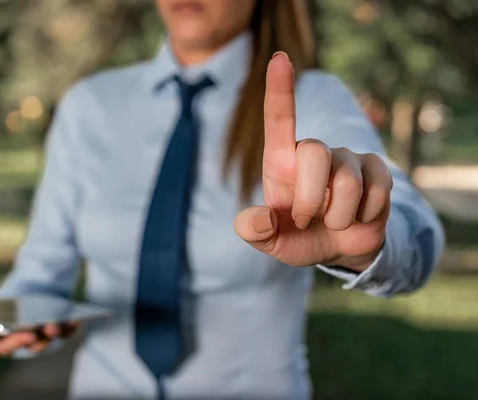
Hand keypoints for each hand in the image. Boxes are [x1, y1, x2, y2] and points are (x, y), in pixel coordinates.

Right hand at [0, 298, 78, 356]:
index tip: (4, 329)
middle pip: (17, 347)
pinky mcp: (54, 335)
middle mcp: (12, 344)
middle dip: (24, 340)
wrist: (28, 293)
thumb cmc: (4, 302)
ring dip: (47, 336)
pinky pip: (62, 335)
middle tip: (34, 331)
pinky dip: (68, 329)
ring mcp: (33, 341)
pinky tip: (75, 319)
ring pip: (41, 344)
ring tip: (53, 323)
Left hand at [234, 52, 391, 271]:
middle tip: (306, 221)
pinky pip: (376, 190)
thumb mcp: (271, 241)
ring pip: (347, 181)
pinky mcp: (377, 170)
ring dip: (338, 217)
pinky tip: (358, 216)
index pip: (279, 120)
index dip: (280, 89)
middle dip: (310, 200)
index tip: (279, 58)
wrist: (339, 249)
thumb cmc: (299, 237)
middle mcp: (314, 152)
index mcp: (283, 162)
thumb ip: (255, 232)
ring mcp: (348, 158)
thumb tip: (258, 219)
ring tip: (334, 221)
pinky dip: (364, 216)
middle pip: (315, 153)